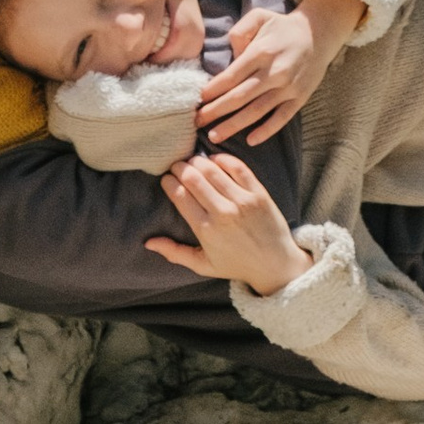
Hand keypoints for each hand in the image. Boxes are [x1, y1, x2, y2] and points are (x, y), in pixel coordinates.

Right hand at [147, 149, 309, 293]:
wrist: (275, 264)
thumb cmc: (236, 264)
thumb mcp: (203, 264)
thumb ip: (175, 253)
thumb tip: (148, 242)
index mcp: (206, 230)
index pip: (180, 196)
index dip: (169, 182)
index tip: (166, 179)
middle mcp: (223, 213)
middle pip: (193, 179)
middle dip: (180, 168)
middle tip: (176, 166)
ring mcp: (242, 201)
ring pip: (213, 170)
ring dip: (198, 161)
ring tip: (192, 161)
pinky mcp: (259, 193)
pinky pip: (238, 167)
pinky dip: (223, 159)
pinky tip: (214, 160)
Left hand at [198, 0, 361, 143]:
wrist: (319, 33)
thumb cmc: (283, 27)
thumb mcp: (260, 16)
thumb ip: (240, 31)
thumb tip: (231, 53)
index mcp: (262, 52)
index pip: (231, 76)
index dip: (212, 90)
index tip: (197, 100)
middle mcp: (275, 72)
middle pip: (239, 97)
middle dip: (215, 111)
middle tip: (197, 122)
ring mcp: (288, 87)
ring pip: (256, 111)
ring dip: (233, 125)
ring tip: (214, 136)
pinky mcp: (300, 98)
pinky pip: (281, 118)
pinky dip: (266, 131)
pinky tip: (250, 140)